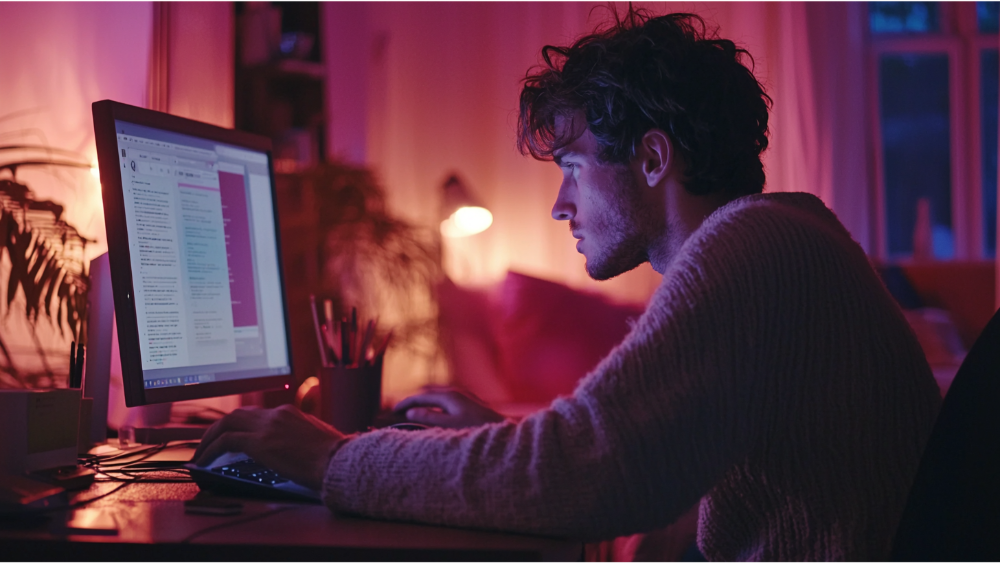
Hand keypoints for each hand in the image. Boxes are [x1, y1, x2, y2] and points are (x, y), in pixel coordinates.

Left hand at [193, 405, 345, 490]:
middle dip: (218, 428)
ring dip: (209, 438)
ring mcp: (267, 426)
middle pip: (237, 414)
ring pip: (226, 424)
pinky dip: (210, 450)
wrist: (339, 461)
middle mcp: (276, 414)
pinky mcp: (260, 441)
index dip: (239, 425)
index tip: (229, 437)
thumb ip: (300, 437)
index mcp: (289, 413)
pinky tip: (203, 462)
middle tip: (207, 443)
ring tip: (200, 454)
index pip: (256, 414)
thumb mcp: (316, 440)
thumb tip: (291, 447)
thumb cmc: (334, 457)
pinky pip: (225, 441)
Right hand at [394, 387, 505, 428]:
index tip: (394, 410)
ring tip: (415, 411)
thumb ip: (429, 418)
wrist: (502, 430)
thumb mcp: (450, 426)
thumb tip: (411, 411)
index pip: (421, 396)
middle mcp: (456, 392)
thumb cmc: (476, 429)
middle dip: (414, 400)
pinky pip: (447, 400)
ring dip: (425, 402)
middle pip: (429, 393)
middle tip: (400, 410)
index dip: (407, 403)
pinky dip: (435, 405)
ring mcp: (464, 396)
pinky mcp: (470, 402)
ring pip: (439, 396)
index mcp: (449, 396)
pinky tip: (437, 413)